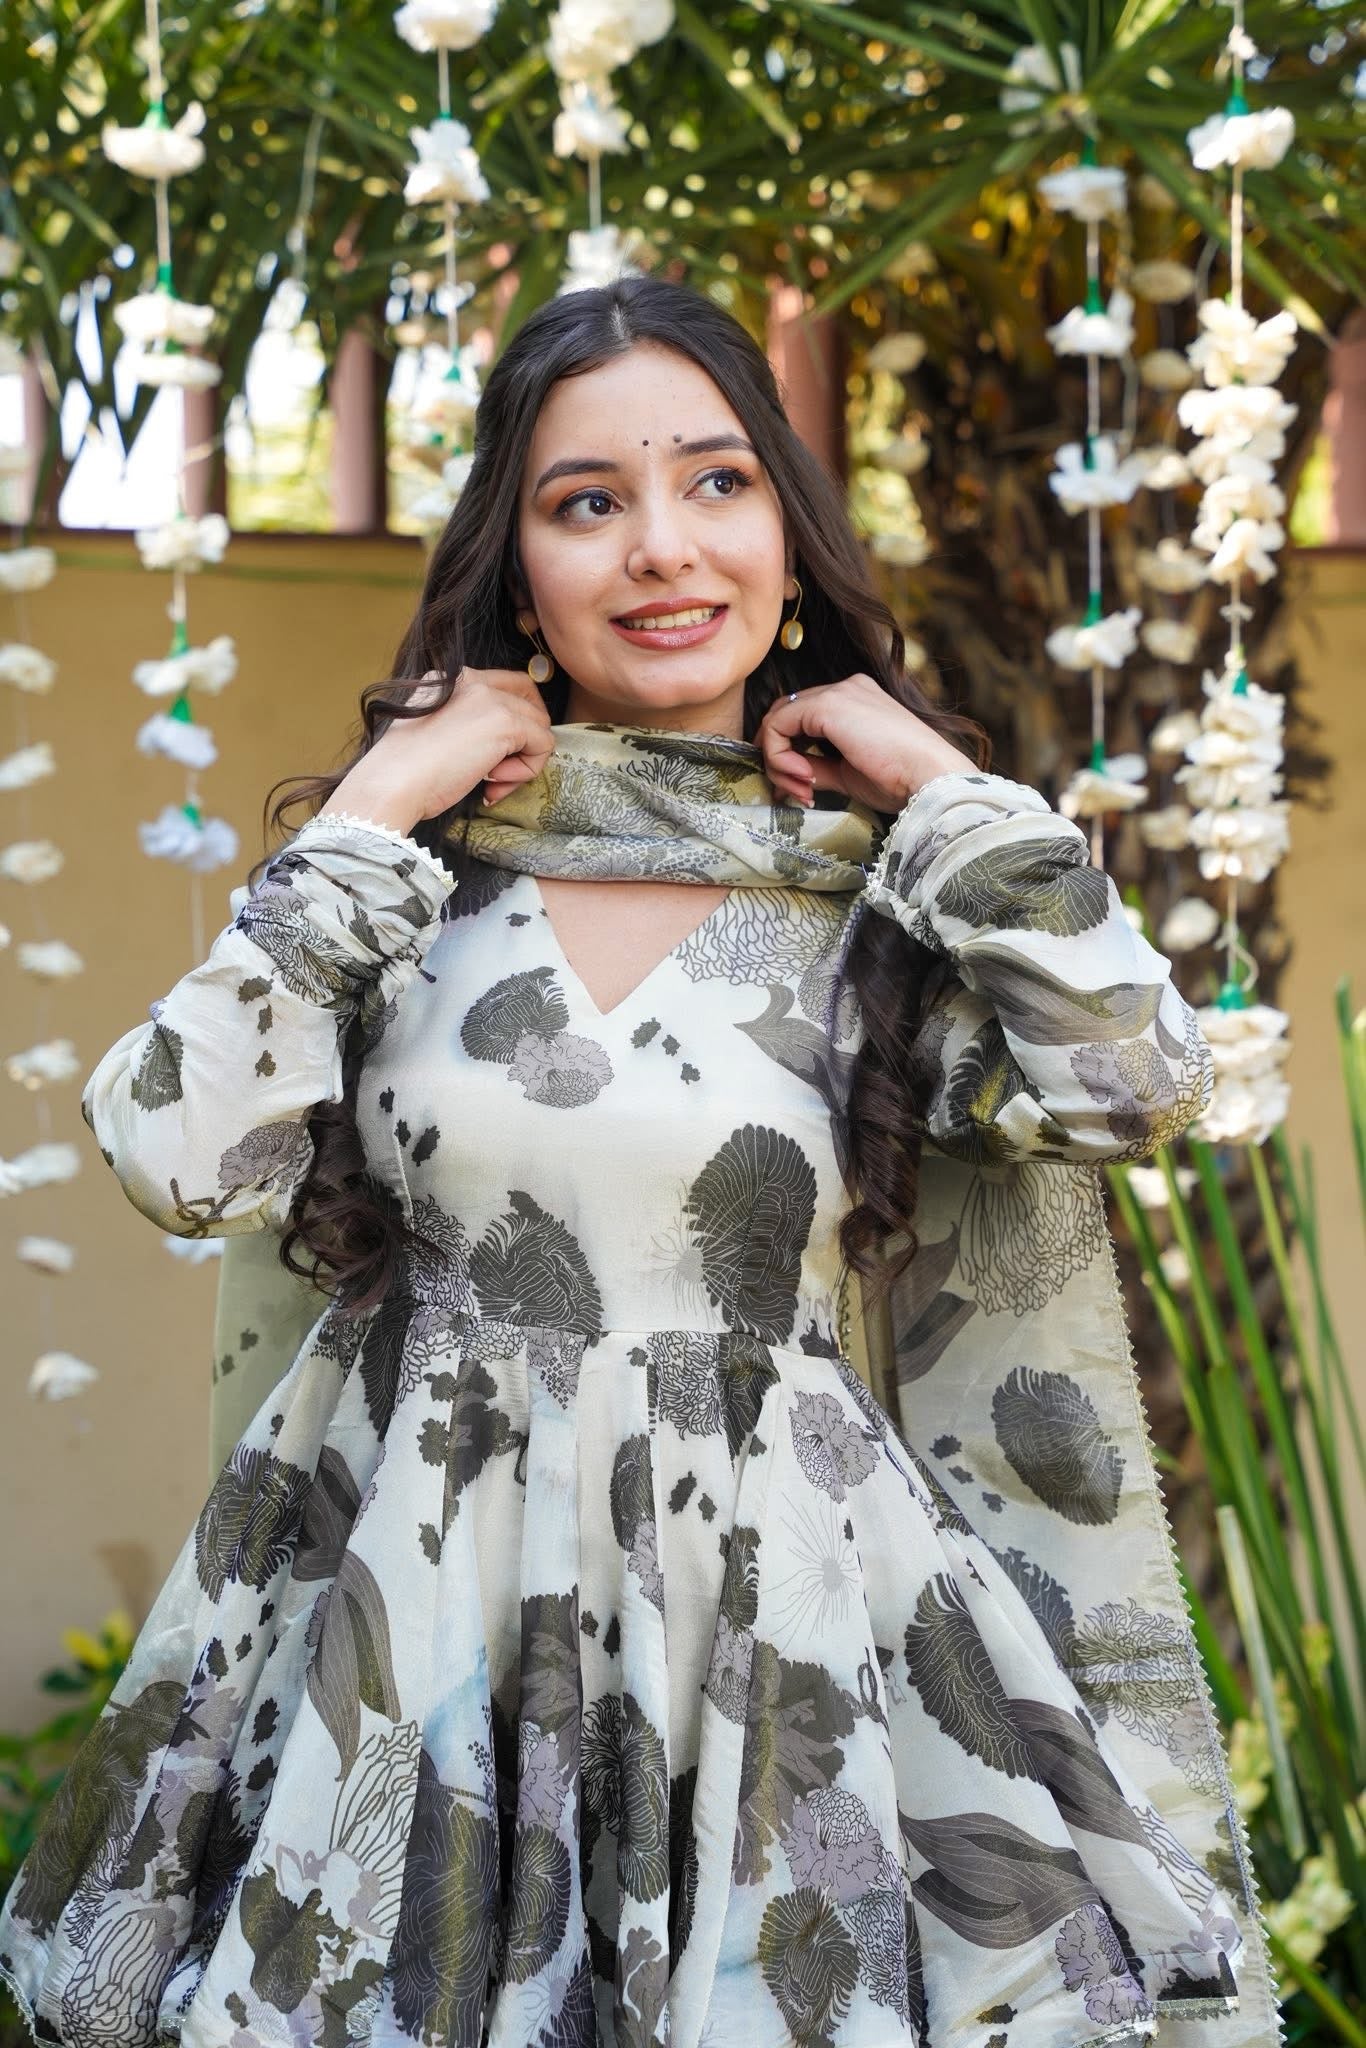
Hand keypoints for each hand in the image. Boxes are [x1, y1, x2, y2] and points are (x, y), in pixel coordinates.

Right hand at [321, 667, 555, 834]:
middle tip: (500, 773)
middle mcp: (471, 678)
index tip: (494, 758)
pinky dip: (526, 771)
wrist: (393, 782)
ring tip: (491, 782)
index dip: (513, 722)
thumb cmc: (405, 772)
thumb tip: (503, 746)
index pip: (504, 686)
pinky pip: (543, 745)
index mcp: (448, 678)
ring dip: (522, 762)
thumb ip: (466, 725)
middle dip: (524, 740)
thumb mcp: (435, 733)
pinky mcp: (506, 722)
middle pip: (529, 701)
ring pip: (539, 726)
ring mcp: (490, 698)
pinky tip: (492, 782)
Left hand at [755, 674, 971, 813]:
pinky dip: (779, 756)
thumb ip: (817, 767)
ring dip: (778, 762)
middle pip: (786, 715)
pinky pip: (778, 725)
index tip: (802, 788)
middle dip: (779, 758)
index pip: (803, 717)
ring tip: (802, 789)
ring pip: (778, 720)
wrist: (929, 776)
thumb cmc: (900, 780)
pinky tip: (803, 777)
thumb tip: (790, 776)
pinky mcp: (828, 705)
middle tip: (795, 791)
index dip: (790, 753)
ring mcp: (838, 692)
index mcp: (856, 699)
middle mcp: (846, 688)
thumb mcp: (848, 773)